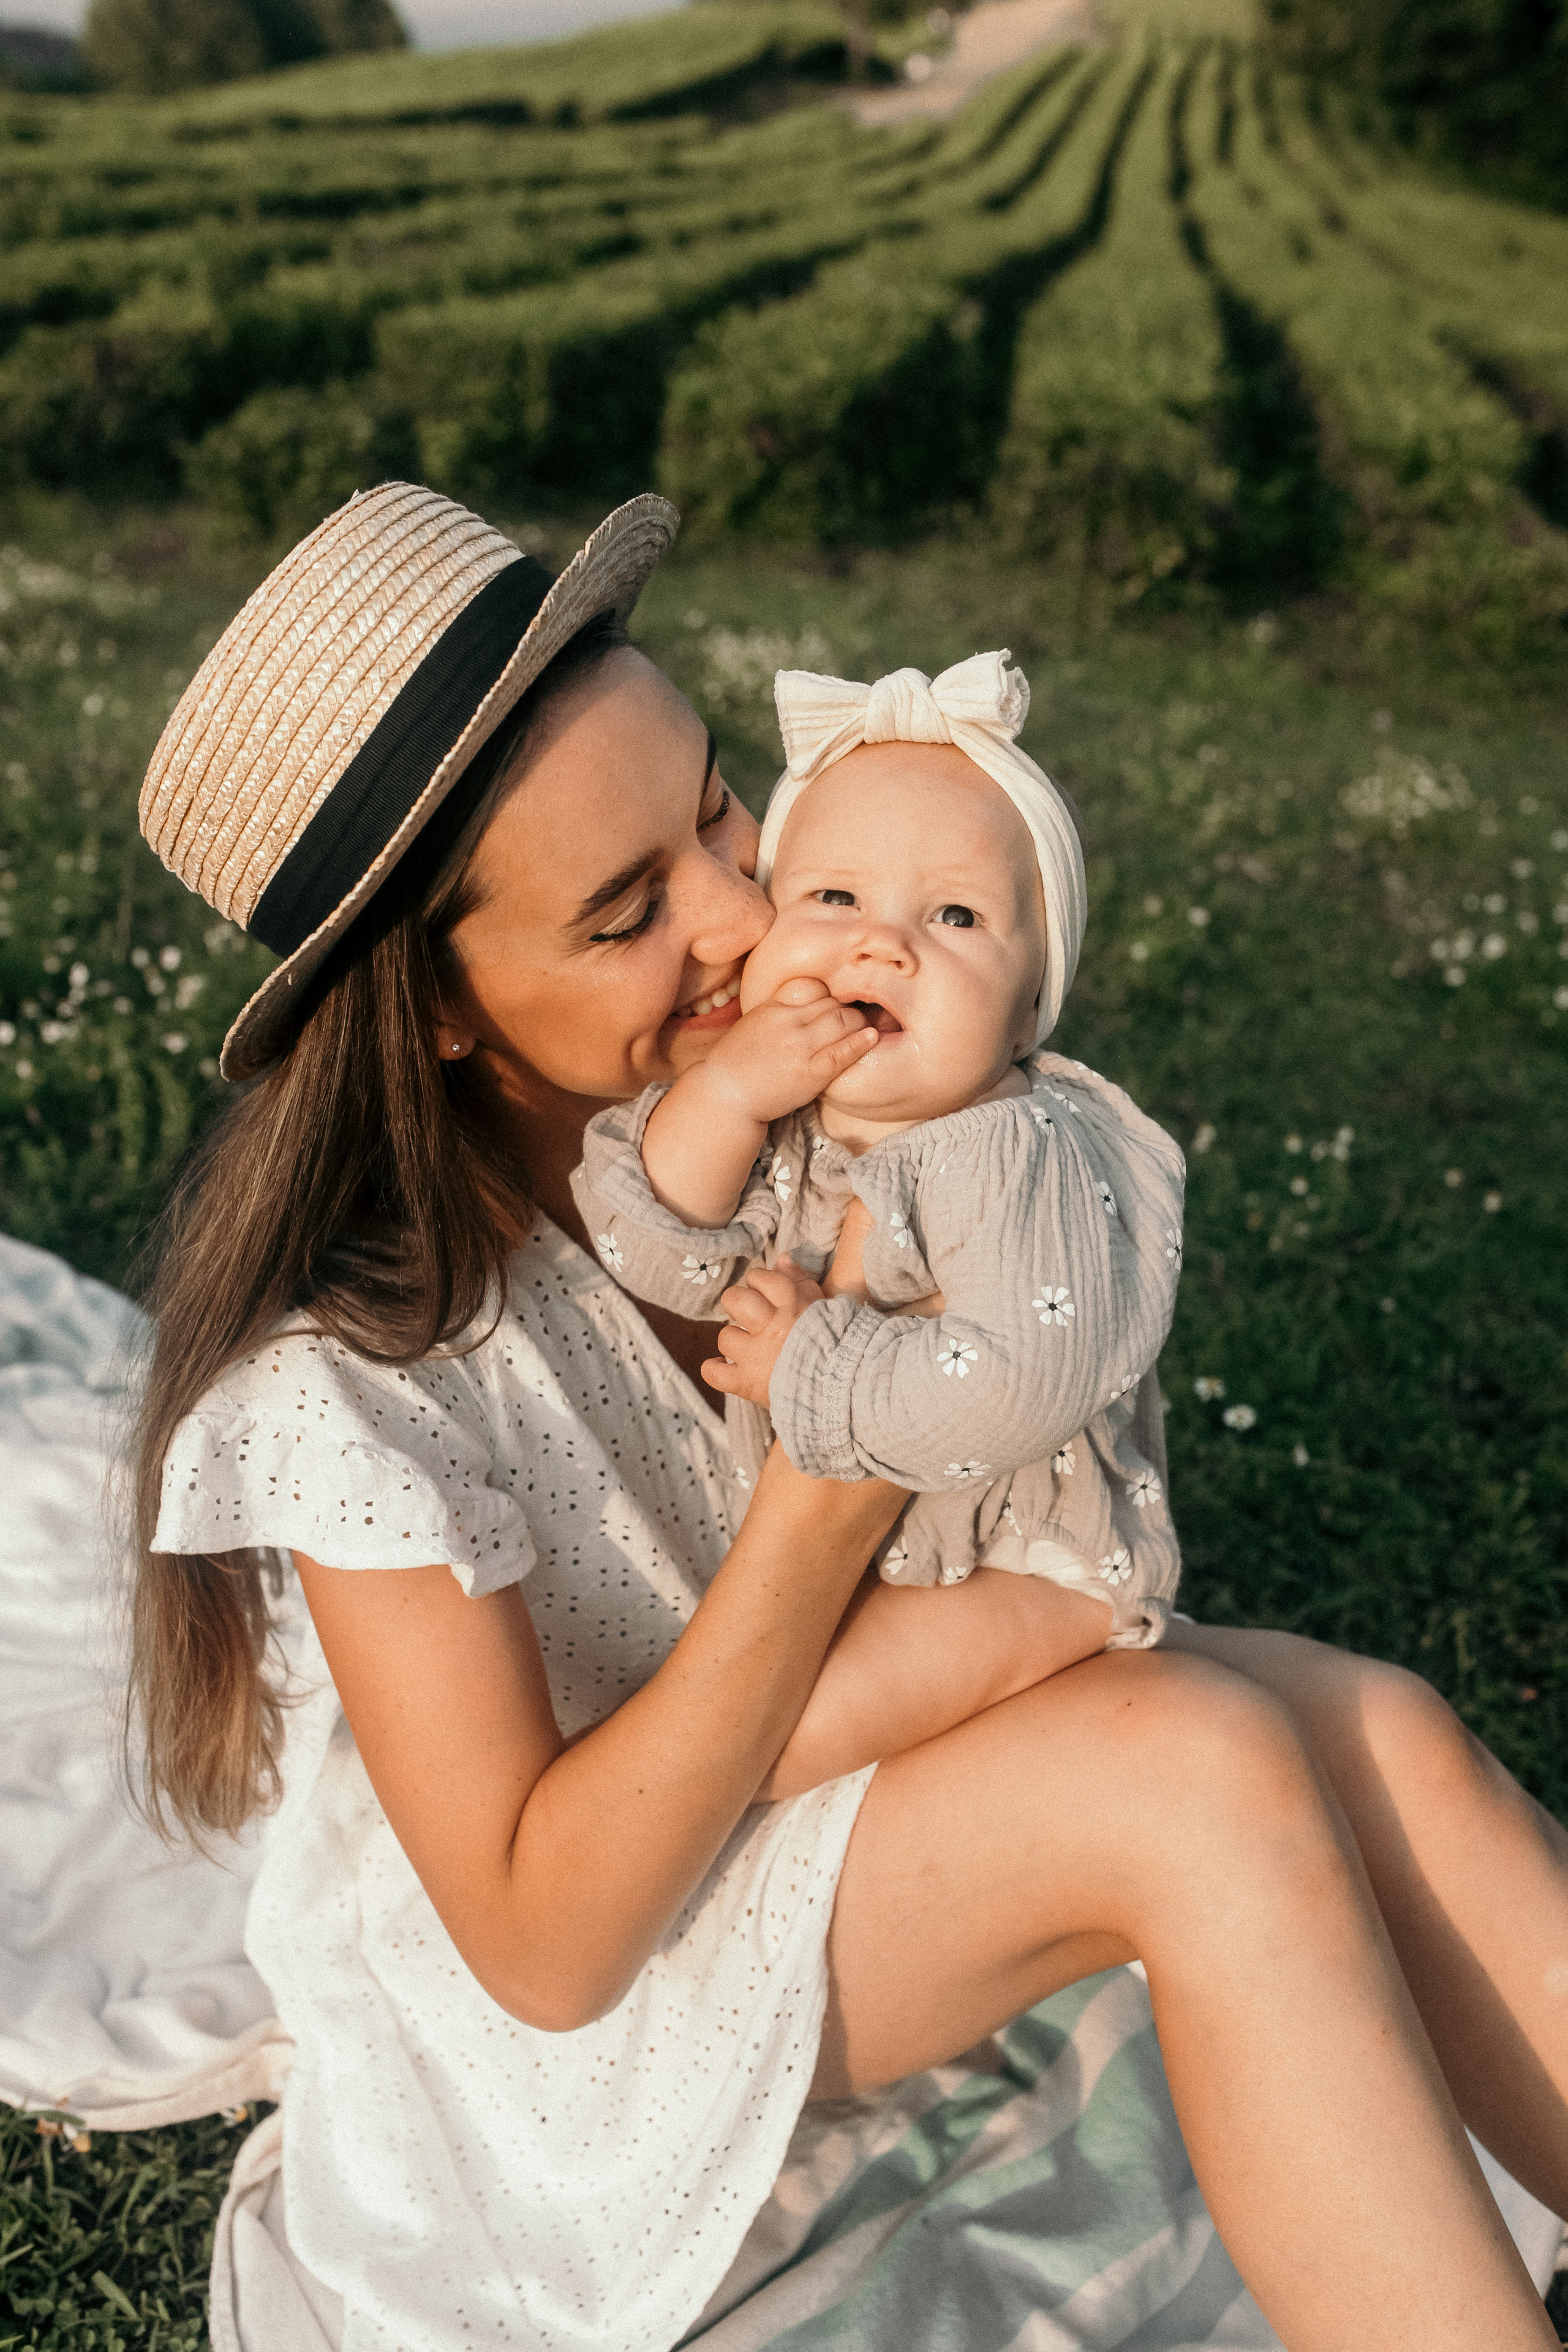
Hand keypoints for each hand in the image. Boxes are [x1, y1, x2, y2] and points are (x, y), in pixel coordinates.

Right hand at [700, 978, 878, 1126]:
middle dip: (847, 1009)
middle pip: (831, 1003)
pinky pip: (842, 1052)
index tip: (834, 1004)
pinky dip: (860, 1043)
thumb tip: (810, 1002)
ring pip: (842, 1021)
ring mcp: (799, 1047)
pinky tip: (871, 1037)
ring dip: (858, 1023)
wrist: (725, 1095)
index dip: (828, 994)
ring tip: (863, 1029)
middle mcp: (787, 1023)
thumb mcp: (755, 1023)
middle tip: (855, 1019)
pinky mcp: (811, 1073)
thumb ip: (780, 1010)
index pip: (811, 986)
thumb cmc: (739, 1063)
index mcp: (773, 1008)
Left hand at [703, 1256, 823, 1408]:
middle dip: (737, 1303)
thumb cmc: (833, 1342)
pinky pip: (714, 1373)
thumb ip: (799, 1280)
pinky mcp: (747, 1384)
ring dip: (733, 1340)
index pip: (761, 1277)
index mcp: (791, 1307)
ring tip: (748, 1347)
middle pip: (735, 1300)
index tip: (765, 1293)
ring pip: (725, 1336)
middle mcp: (772, 1329)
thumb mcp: (821, 1304)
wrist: (842, 1386)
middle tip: (749, 1315)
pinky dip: (716, 1369)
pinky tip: (725, 1366)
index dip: (758, 1282)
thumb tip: (781, 1259)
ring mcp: (757, 1357)